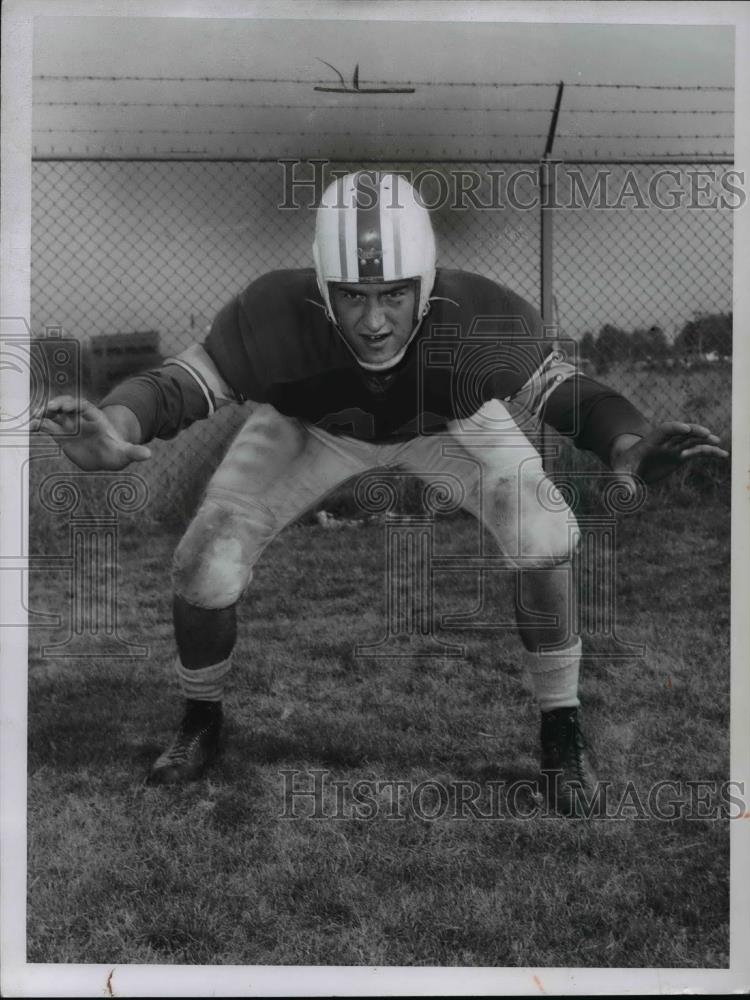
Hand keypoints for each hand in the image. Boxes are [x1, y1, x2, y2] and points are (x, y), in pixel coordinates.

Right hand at [31, 395, 151, 470]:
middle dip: (56, 405)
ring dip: (44, 415)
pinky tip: (30, 428)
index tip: (64, 407)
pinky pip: (47, 426)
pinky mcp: (60, 434)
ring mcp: (69, 424)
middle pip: (66, 406)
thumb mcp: (125, 453)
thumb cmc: (116, 452)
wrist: (105, 456)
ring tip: (34, 420)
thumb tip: (148, 455)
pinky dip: (39, 426)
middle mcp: (80, 418)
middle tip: (47, 409)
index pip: (83, 406)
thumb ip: (133, 452)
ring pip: (54, 415)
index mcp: (95, 418)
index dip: (73, 404)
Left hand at [610, 422, 728, 493]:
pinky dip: (709, 452)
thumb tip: (627, 495)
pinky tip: (722, 455)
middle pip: (681, 433)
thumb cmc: (624, 467)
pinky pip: (696, 452)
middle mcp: (664, 443)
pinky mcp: (679, 456)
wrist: (630, 467)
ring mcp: (673, 448)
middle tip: (706, 433)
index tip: (685, 429)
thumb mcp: (620, 473)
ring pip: (691, 441)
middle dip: (693, 431)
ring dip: (704, 441)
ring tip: (717, 443)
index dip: (674, 428)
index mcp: (650, 442)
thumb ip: (623, 482)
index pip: (663, 430)